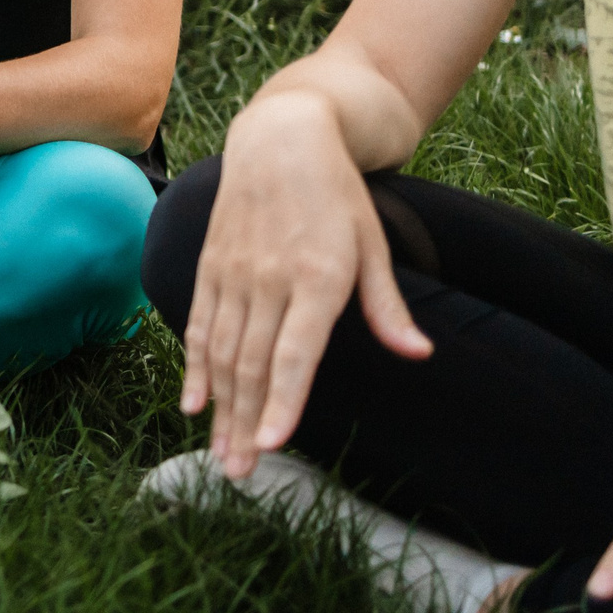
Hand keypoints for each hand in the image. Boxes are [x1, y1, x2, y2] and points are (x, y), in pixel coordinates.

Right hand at [183, 91, 429, 477]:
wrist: (281, 137)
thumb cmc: (338, 195)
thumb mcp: (373, 244)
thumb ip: (387, 305)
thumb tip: (419, 354)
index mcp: (318, 276)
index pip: (295, 352)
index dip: (283, 401)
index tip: (275, 444)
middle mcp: (269, 278)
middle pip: (252, 364)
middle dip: (245, 424)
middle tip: (240, 474)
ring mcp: (234, 272)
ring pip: (220, 352)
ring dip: (219, 409)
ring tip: (220, 455)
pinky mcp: (212, 266)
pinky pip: (198, 325)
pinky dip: (194, 368)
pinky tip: (194, 404)